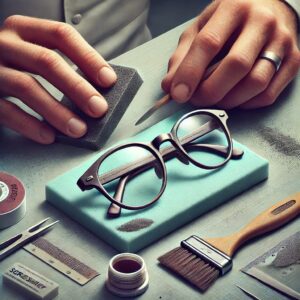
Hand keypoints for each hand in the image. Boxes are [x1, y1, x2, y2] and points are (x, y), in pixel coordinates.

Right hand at [0, 15, 116, 143]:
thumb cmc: (16, 67)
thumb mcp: (35, 56)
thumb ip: (62, 68)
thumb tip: (97, 94)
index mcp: (25, 30)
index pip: (61, 35)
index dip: (88, 58)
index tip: (109, 80)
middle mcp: (6, 44)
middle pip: (47, 61)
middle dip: (78, 87)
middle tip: (98, 108)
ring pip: (27, 87)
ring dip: (58, 112)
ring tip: (78, 129)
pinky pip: (8, 111)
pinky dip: (31, 125)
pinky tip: (49, 136)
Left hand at [162, 0, 299, 108]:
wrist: (269, 8)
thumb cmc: (230, 20)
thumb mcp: (201, 29)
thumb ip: (183, 56)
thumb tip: (170, 86)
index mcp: (234, 7)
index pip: (209, 42)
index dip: (190, 73)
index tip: (178, 94)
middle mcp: (262, 22)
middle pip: (236, 66)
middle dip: (210, 91)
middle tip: (196, 99)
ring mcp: (282, 42)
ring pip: (255, 83)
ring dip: (228, 100)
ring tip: (214, 99)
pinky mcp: (294, 61)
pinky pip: (268, 94)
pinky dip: (246, 104)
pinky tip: (234, 98)